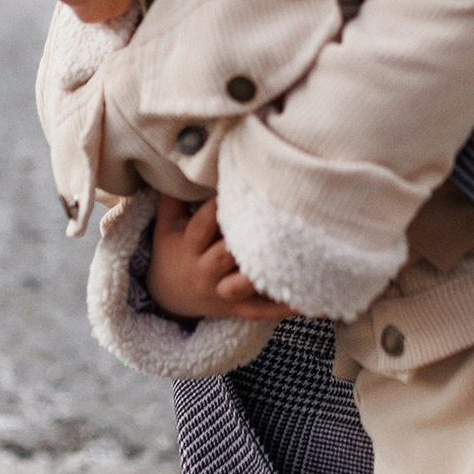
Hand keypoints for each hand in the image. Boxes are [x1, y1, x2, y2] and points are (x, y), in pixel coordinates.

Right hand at [146, 195, 296, 321]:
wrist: (169, 298)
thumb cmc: (173, 254)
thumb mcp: (166, 228)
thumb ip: (172, 199)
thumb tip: (184, 163)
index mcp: (189, 248)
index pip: (201, 226)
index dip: (215, 210)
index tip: (233, 192)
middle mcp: (204, 272)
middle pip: (222, 257)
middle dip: (241, 243)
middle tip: (266, 224)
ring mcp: (221, 293)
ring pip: (241, 287)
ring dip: (261, 276)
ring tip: (287, 262)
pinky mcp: (236, 309)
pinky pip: (260, 311)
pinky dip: (281, 307)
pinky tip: (306, 301)